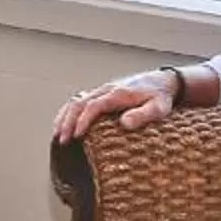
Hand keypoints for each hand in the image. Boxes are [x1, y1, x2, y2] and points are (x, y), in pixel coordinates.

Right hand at [53, 72, 175, 142]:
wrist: (162, 81)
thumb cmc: (160, 96)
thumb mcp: (159, 108)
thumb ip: (143, 115)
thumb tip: (124, 123)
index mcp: (117, 94)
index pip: (93, 106)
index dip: (83, 121)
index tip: (77, 136)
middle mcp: (106, 90)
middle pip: (78, 102)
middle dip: (68, 122)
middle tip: (63, 140)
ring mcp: (102, 90)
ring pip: (75, 100)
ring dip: (64, 116)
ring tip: (58, 134)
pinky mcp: (101, 93)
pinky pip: (79, 99)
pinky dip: (68, 111)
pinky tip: (64, 122)